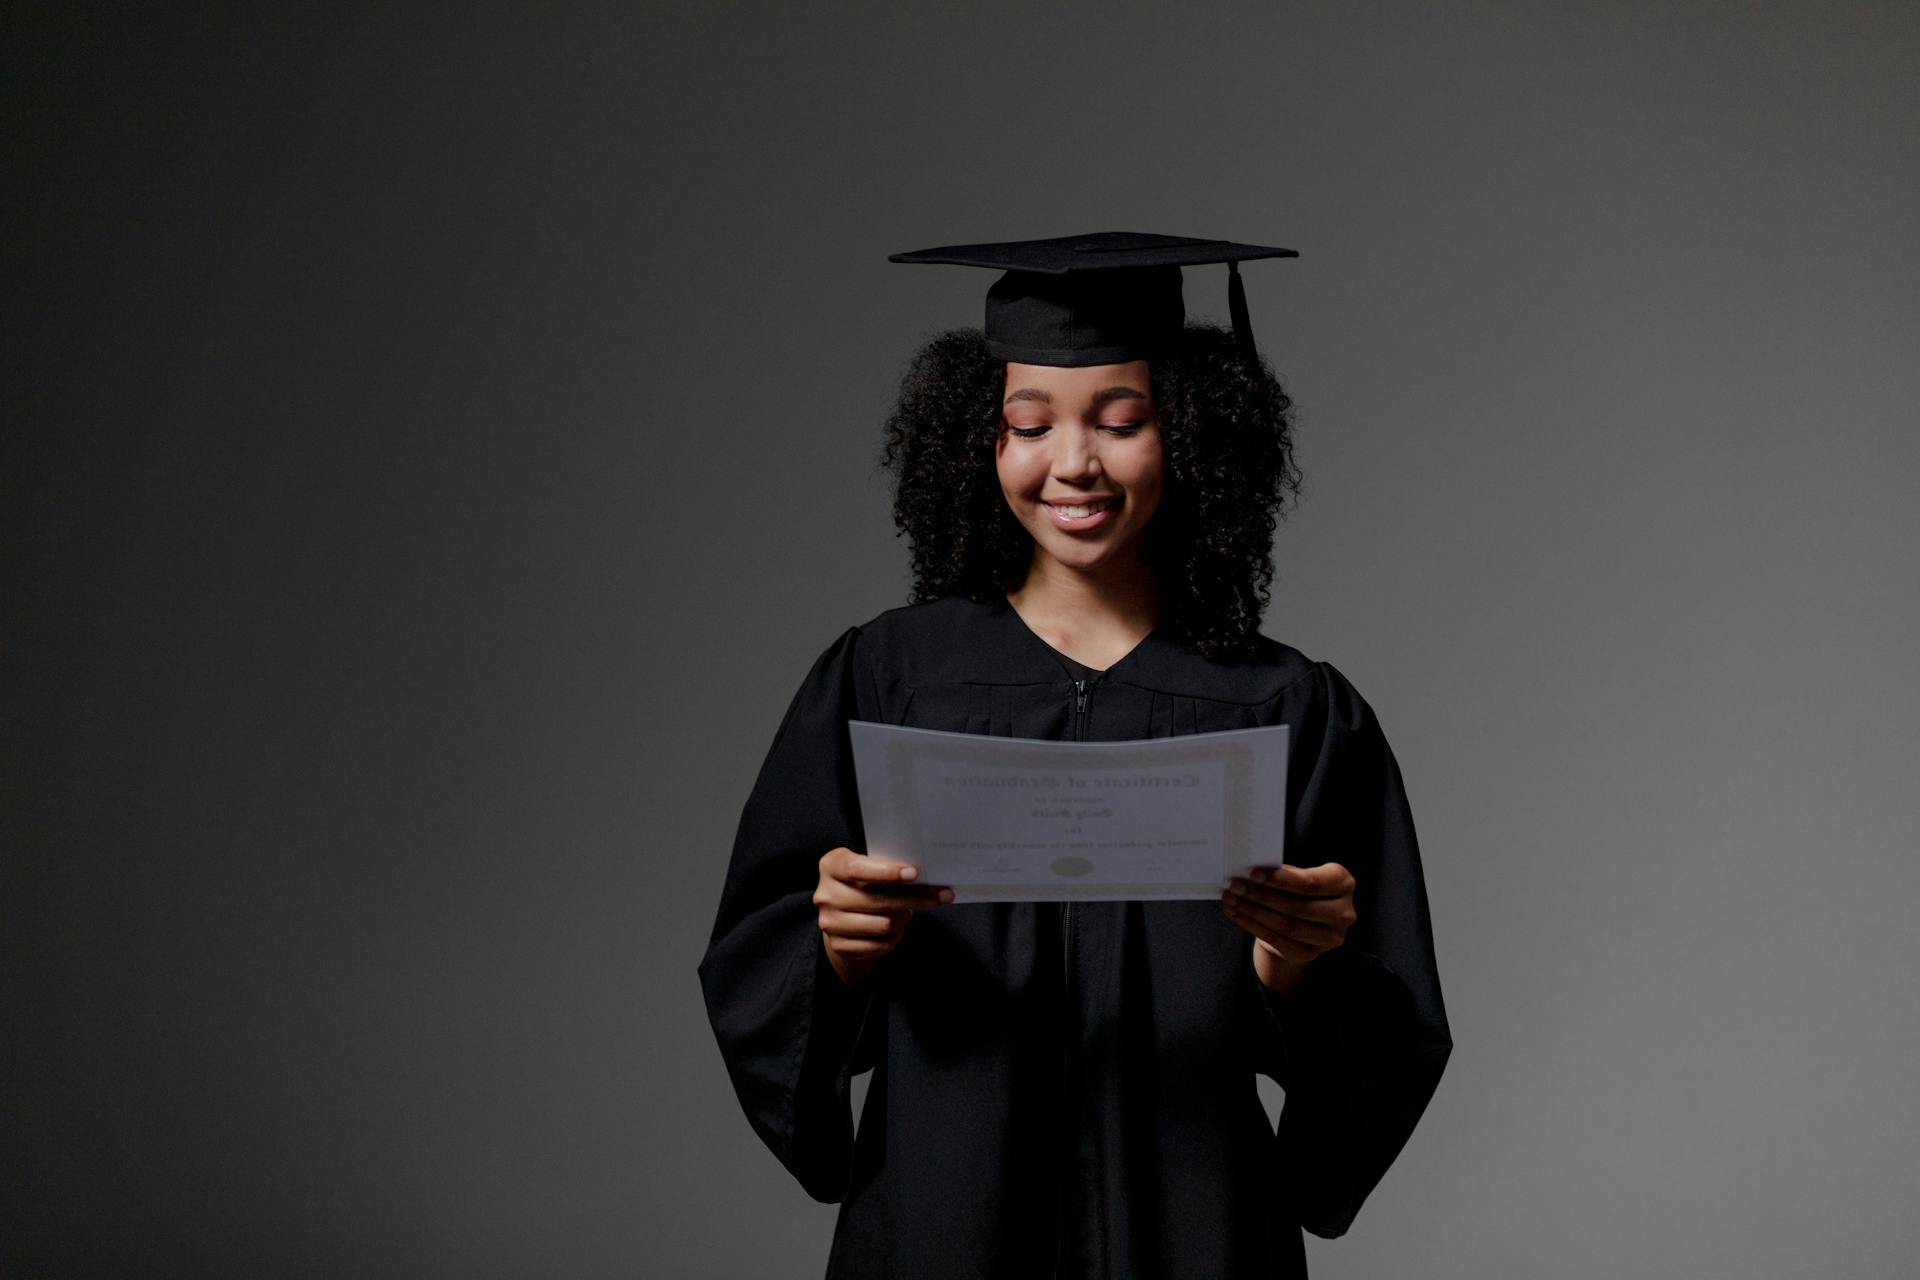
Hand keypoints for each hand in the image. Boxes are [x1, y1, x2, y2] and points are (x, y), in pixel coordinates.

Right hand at [814, 848, 952, 990]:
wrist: (843, 917)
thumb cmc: (864, 884)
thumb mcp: (869, 867)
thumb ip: (888, 867)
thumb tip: (926, 873)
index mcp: (831, 866)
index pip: (857, 868)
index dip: (886, 872)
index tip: (914, 873)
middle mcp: (825, 894)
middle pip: (876, 900)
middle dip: (913, 898)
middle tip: (940, 896)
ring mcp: (829, 922)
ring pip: (882, 924)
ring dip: (904, 919)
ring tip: (909, 912)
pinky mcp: (838, 946)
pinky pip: (880, 944)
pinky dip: (896, 937)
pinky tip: (898, 929)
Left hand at [1221, 862, 1356, 995]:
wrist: (1300, 921)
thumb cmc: (1297, 890)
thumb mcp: (1295, 876)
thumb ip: (1282, 874)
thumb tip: (1252, 874)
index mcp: (1343, 883)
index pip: (1312, 883)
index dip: (1281, 880)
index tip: (1253, 873)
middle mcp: (1344, 911)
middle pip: (1298, 906)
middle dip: (1262, 895)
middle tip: (1236, 886)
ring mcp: (1331, 936)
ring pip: (1288, 925)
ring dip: (1254, 912)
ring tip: (1232, 900)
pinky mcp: (1313, 952)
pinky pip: (1279, 941)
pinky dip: (1253, 926)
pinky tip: (1236, 914)